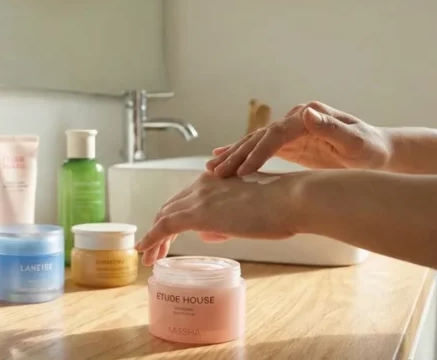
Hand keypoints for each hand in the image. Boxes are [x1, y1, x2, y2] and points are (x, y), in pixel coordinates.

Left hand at [135, 172, 302, 265]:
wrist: (292, 199)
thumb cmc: (282, 207)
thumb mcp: (250, 212)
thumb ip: (225, 221)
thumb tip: (206, 235)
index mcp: (216, 179)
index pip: (186, 199)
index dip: (174, 217)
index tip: (170, 234)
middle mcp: (203, 184)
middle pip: (171, 207)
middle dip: (160, 228)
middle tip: (155, 249)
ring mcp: (199, 198)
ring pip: (164, 217)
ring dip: (154, 238)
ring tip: (148, 257)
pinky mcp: (198, 213)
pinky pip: (164, 227)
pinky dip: (151, 239)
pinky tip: (144, 252)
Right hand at [208, 102, 391, 177]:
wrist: (380, 154)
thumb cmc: (372, 151)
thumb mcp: (356, 142)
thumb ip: (332, 128)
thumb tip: (306, 112)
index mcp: (310, 116)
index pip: (276, 134)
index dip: (258, 152)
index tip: (243, 170)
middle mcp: (297, 119)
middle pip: (260, 137)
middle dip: (238, 154)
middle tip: (218, 171)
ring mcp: (292, 130)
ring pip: (256, 143)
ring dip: (234, 155)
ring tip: (212, 168)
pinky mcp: (291, 144)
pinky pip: (261, 150)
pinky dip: (243, 155)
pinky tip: (224, 160)